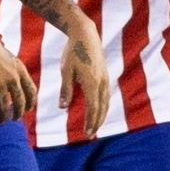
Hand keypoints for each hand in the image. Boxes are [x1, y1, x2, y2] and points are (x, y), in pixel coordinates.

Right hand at [0, 28, 35, 123]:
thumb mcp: (9, 57)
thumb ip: (14, 70)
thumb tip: (17, 84)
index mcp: (20, 70)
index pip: (31, 90)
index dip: (31, 102)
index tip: (28, 109)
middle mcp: (12, 78)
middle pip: (20, 101)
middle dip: (19, 113)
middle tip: (15, 119)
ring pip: (5, 107)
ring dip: (4, 117)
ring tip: (2, 121)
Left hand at [60, 16, 110, 134]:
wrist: (86, 35)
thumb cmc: (72, 52)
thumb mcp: (65, 71)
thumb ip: (65, 90)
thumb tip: (62, 108)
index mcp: (91, 82)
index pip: (93, 108)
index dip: (90, 122)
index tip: (86, 133)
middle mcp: (101, 82)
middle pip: (101, 108)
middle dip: (96, 123)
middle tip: (89, 135)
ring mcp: (105, 79)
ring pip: (106, 103)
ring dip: (101, 116)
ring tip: (94, 127)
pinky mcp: (105, 76)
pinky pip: (106, 96)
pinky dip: (103, 107)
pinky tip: (98, 111)